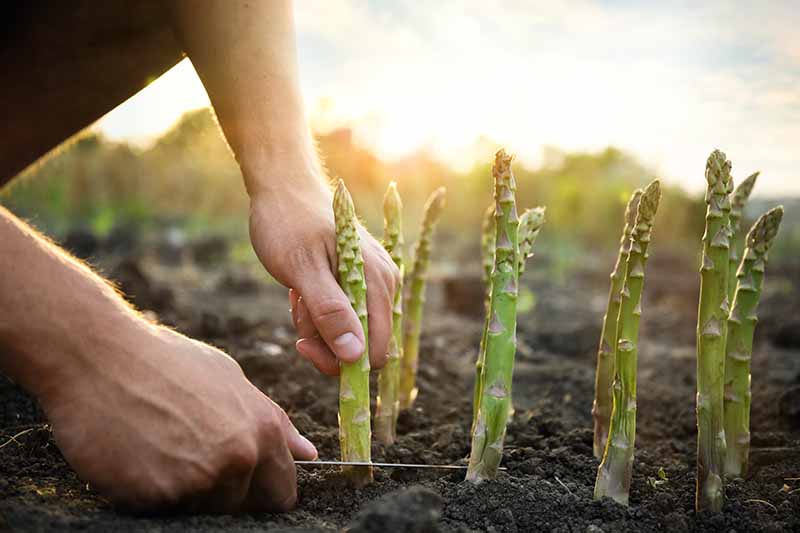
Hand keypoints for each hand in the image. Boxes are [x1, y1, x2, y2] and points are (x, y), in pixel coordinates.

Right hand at [40, 321, 315, 512]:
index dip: (262, 493)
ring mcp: (200, 479)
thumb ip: (273, 421)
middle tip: (191, 462)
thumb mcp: (228, 379)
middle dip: (225, 496)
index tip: (242, 485)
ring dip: (185, 493)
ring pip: (204, 511)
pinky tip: (136, 457)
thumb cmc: (164, 361)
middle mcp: (239, 457)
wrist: (97, 356)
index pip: (282, 494)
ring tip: (160, 451)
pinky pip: (163, 511)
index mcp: (263, 430)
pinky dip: (151, 493)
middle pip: (244, 508)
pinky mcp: (158, 495)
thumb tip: (307, 454)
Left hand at [248, 170, 399, 375]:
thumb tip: (354, 356)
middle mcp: (385, 284)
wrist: (283, 189)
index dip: (340, 360)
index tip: (303, 343)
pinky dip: (317, 313)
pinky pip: (341, 316)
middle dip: (324, 340)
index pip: (375, 351)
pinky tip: (301, 290)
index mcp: (378, 281)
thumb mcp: (302, 270)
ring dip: (316, 325)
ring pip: (348, 333)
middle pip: (362, 346)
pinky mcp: (359, 282)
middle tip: (297, 311)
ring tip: (297, 293)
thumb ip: (329, 311)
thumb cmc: (288, 224)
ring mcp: (373, 282)